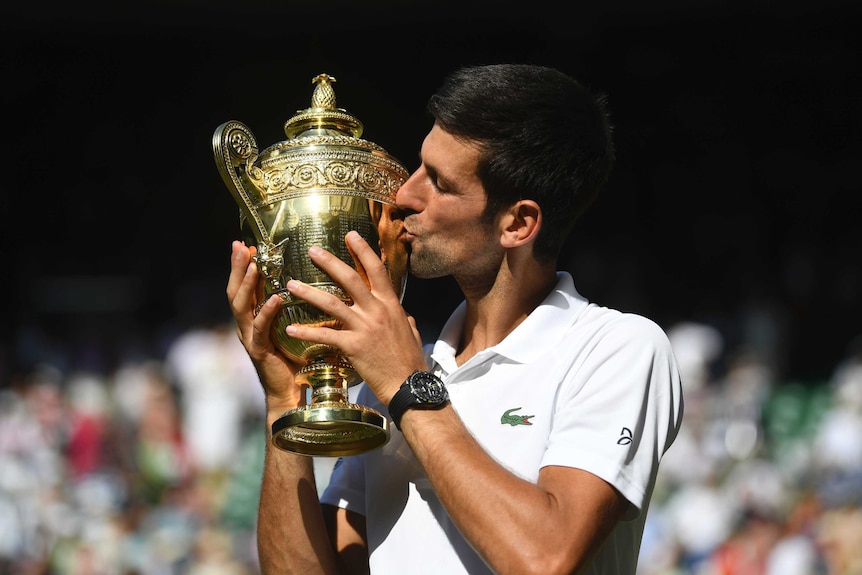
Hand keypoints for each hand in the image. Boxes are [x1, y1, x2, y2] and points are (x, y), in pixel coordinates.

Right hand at [227, 241, 305, 417]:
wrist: (292, 393)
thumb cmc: (297, 359)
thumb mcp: (295, 327)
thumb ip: (296, 308)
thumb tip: (315, 283)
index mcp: (254, 318)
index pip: (244, 287)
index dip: (243, 266)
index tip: (246, 243)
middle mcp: (247, 326)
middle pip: (235, 291)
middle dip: (238, 267)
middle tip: (240, 246)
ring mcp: (250, 338)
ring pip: (241, 307)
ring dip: (247, 284)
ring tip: (254, 264)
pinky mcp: (259, 351)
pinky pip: (259, 328)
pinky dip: (265, 312)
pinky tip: (274, 298)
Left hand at [283, 231, 426, 404]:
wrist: (409, 385)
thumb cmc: (410, 360)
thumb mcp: (412, 332)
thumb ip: (404, 319)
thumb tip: (404, 314)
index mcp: (391, 305)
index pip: (376, 270)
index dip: (363, 250)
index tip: (350, 235)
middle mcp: (377, 311)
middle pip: (350, 278)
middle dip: (329, 262)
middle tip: (313, 250)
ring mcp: (364, 328)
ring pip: (331, 303)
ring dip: (309, 293)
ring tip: (291, 285)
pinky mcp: (353, 347)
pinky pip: (325, 335)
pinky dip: (306, 332)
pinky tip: (290, 329)